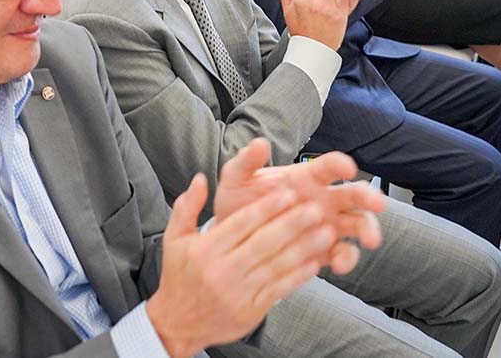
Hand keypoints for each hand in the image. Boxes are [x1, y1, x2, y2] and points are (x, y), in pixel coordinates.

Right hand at [147, 139, 384, 357]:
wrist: (178, 322)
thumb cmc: (179, 276)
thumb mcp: (175, 239)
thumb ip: (187, 207)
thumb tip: (201, 179)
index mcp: (205, 250)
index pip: (240, 224)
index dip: (266, 208)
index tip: (287, 193)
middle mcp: (222, 271)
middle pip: (263, 243)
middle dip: (292, 224)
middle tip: (315, 208)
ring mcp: (238, 292)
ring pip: (276, 266)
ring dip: (304, 248)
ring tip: (325, 232)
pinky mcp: (251, 311)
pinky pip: (279, 290)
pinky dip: (298, 276)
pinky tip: (315, 262)